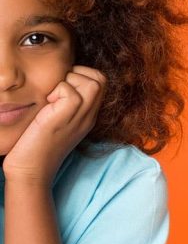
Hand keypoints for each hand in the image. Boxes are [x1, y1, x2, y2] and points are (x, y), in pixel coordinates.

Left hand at [2, 65, 106, 187]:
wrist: (31, 169)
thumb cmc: (35, 145)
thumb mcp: (56, 120)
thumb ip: (63, 103)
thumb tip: (58, 80)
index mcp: (87, 115)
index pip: (100, 82)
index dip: (82, 74)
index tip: (62, 85)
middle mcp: (88, 115)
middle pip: (101, 79)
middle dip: (79, 73)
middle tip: (58, 88)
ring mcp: (81, 117)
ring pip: (93, 82)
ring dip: (70, 80)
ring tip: (53, 96)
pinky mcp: (67, 118)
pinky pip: (71, 91)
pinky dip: (58, 90)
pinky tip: (47, 104)